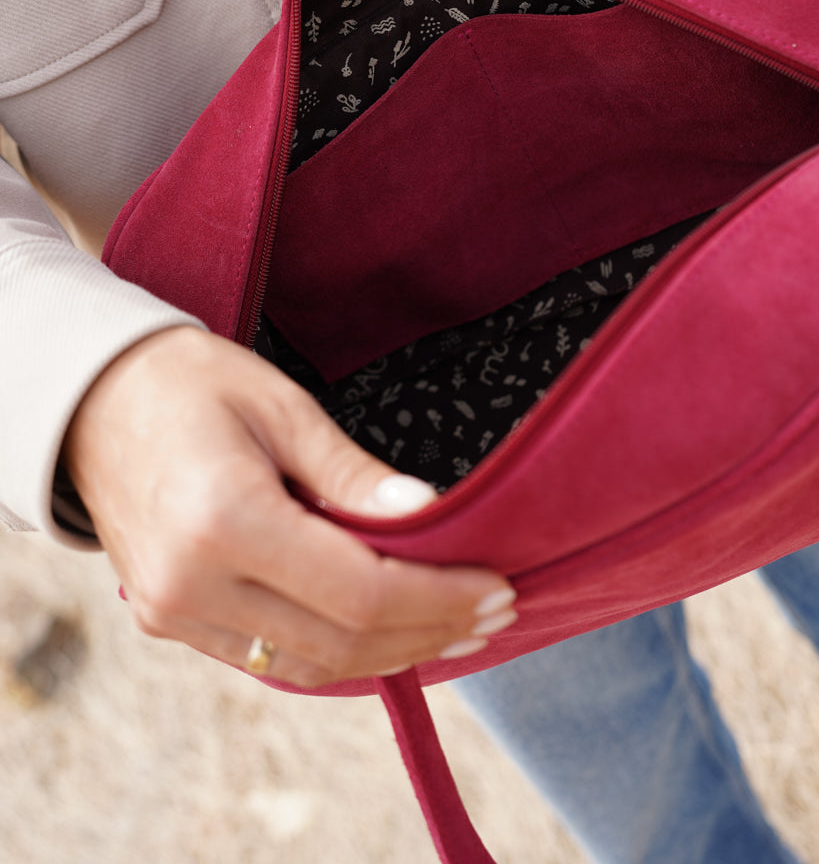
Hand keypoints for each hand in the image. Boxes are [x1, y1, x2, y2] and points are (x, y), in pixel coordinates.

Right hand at [63, 327, 515, 686]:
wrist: (91, 400)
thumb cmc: (191, 382)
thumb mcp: (282, 407)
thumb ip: (352, 474)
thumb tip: (429, 516)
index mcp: (224, 520)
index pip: (359, 593)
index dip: (439, 598)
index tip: (497, 586)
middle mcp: (191, 584)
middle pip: (341, 642)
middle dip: (430, 632)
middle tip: (495, 612)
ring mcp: (172, 613)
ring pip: (308, 667)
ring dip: (392, 655)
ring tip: (458, 630)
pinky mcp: (168, 621)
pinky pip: (270, 659)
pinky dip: (337, 653)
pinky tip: (389, 634)